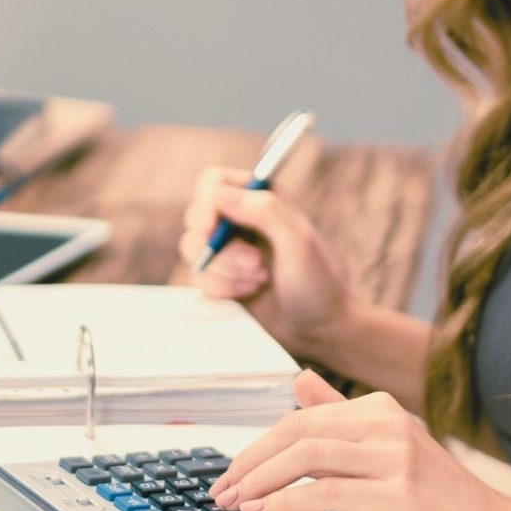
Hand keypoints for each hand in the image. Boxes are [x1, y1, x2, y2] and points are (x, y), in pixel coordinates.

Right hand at [177, 165, 356, 352]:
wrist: (318, 329)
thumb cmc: (316, 282)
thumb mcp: (298, 242)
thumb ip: (265, 210)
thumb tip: (220, 194)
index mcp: (260, 198)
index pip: (214, 181)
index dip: (206, 202)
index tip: (210, 229)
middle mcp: (239, 219)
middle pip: (196, 217)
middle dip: (221, 248)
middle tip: (255, 264)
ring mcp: (226, 249)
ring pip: (192, 249)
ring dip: (224, 270)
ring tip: (259, 280)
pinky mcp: (218, 276)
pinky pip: (197, 277)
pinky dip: (220, 288)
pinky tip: (249, 292)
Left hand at [210, 371, 510, 510]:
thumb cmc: (442, 499)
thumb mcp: (391, 447)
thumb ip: (342, 417)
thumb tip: (297, 383)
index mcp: (379, 409)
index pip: (300, 418)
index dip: (258, 446)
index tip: (232, 473)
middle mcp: (386, 423)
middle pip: (296, 430)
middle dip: (250, 461)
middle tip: (222, 489)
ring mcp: (394, 455)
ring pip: (305, 455)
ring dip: (260, 480)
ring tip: (236, 503)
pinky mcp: (398, 492)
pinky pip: (326, 490)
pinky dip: (286, 500)